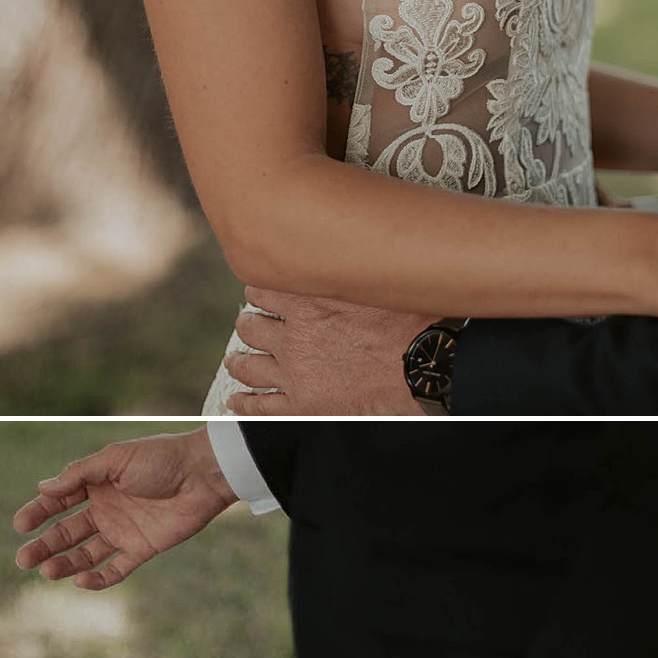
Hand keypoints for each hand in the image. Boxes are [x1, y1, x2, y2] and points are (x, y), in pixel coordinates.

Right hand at [12, 429, 235, 588]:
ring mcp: (123, 531)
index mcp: (96, 484)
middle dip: (44, 546)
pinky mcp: (143, 549)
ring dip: (65, 563)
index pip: (58, 502)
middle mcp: (106, 509)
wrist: (204, 473)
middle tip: (23, 560)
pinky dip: (98, 578)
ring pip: (86, 554)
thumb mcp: (114, 460)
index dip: (38, 513)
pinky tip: (81, 580)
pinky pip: (116, 569)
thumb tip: (43, 488)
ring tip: (47, 571)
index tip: (20, 525)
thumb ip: (79, 475)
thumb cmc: (161, 458)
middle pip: (67, 533)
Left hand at [226, 290, 427, 415]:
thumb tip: (359, 250)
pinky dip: (244, 403)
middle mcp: (294, 339)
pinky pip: (259, 407)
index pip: (263, 290)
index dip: (259, 291)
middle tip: (247, 326)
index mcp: (308, 303)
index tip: (259, 292)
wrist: (421, 369)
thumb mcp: (378, 284)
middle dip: (248, 325)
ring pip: (249, 367)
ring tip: (236, 361)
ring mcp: (294, 375)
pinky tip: (237, 401)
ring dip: (239, 362)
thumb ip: (355, 273)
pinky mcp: (302, 407)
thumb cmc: (411, 325)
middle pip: (251, 328)